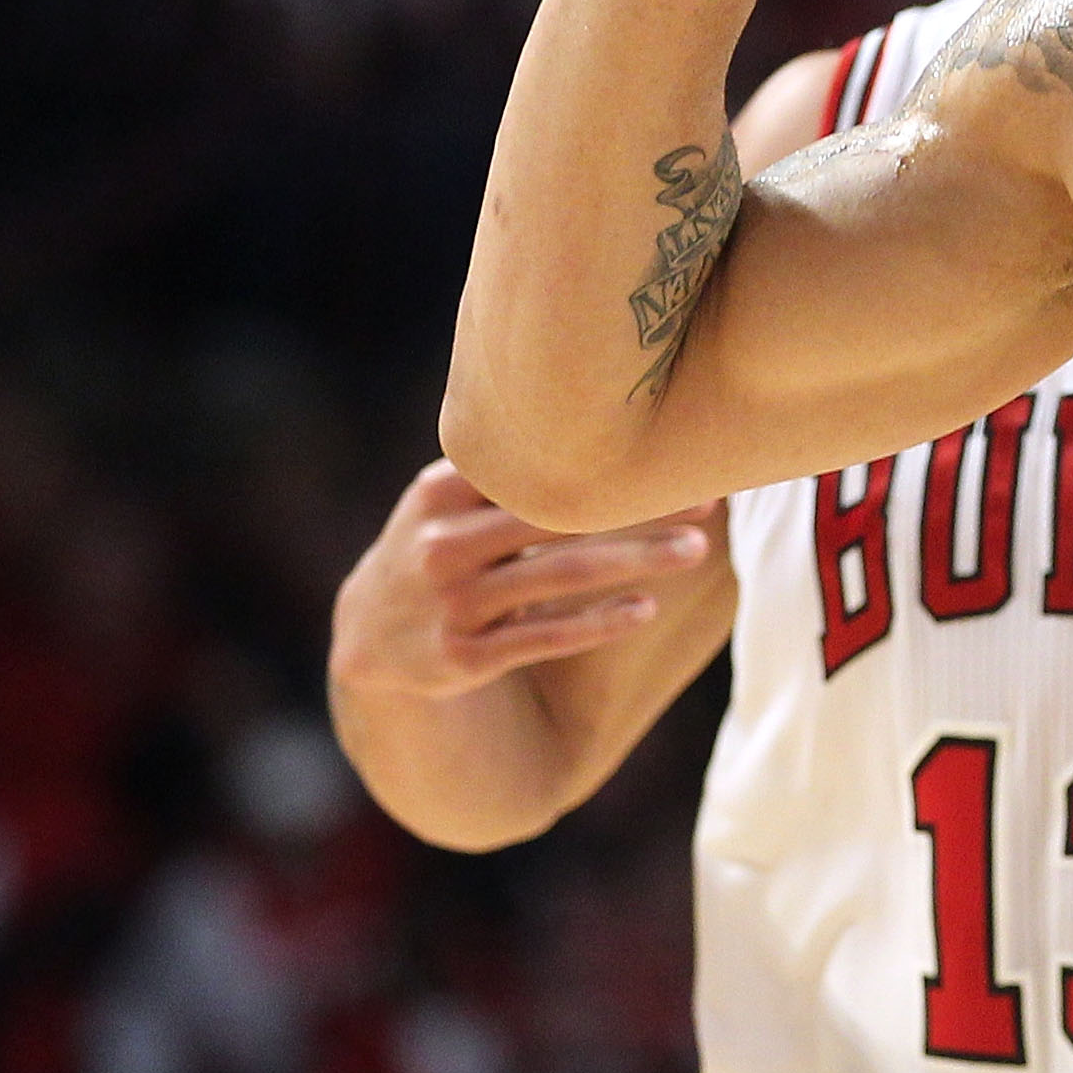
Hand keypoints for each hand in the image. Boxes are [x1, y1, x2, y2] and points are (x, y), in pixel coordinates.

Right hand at [331, 458, 716, 703]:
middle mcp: (446, 545)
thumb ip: (502, 467)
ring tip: (695, 551)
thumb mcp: (444, 499)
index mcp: (444, 493)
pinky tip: (644, 608)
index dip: (609, 460)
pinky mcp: (464, 657)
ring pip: (561, 577)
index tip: (673, 453)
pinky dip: (598, 622)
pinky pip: (545, 638)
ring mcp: (455, 603)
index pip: (535, 469)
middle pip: (559, 517)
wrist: (366, 634)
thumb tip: (600, 415)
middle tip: (706, 501)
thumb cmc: (435, 547)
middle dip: (639, 509)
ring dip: (636, 561)